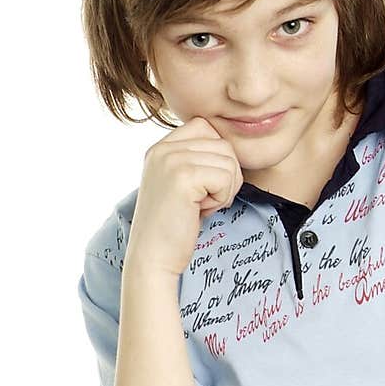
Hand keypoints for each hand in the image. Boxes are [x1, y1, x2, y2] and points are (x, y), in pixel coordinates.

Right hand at [126, 117, 243, 277]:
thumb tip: (231, 144)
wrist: (153, 258)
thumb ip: (198, 159)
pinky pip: (227, 177)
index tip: (202, 185)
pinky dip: (222, 199)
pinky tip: (200, 211)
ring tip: (200, 206)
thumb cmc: (174, 226)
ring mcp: (171, 160)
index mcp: (161, 147)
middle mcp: (163, 148)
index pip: (207, 128)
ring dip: (225, 189)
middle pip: (223, 145)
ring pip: (229, 161)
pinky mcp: (183, 177)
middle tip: (203, 200)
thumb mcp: (182, 183)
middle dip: (225, 176)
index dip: (217, 158)